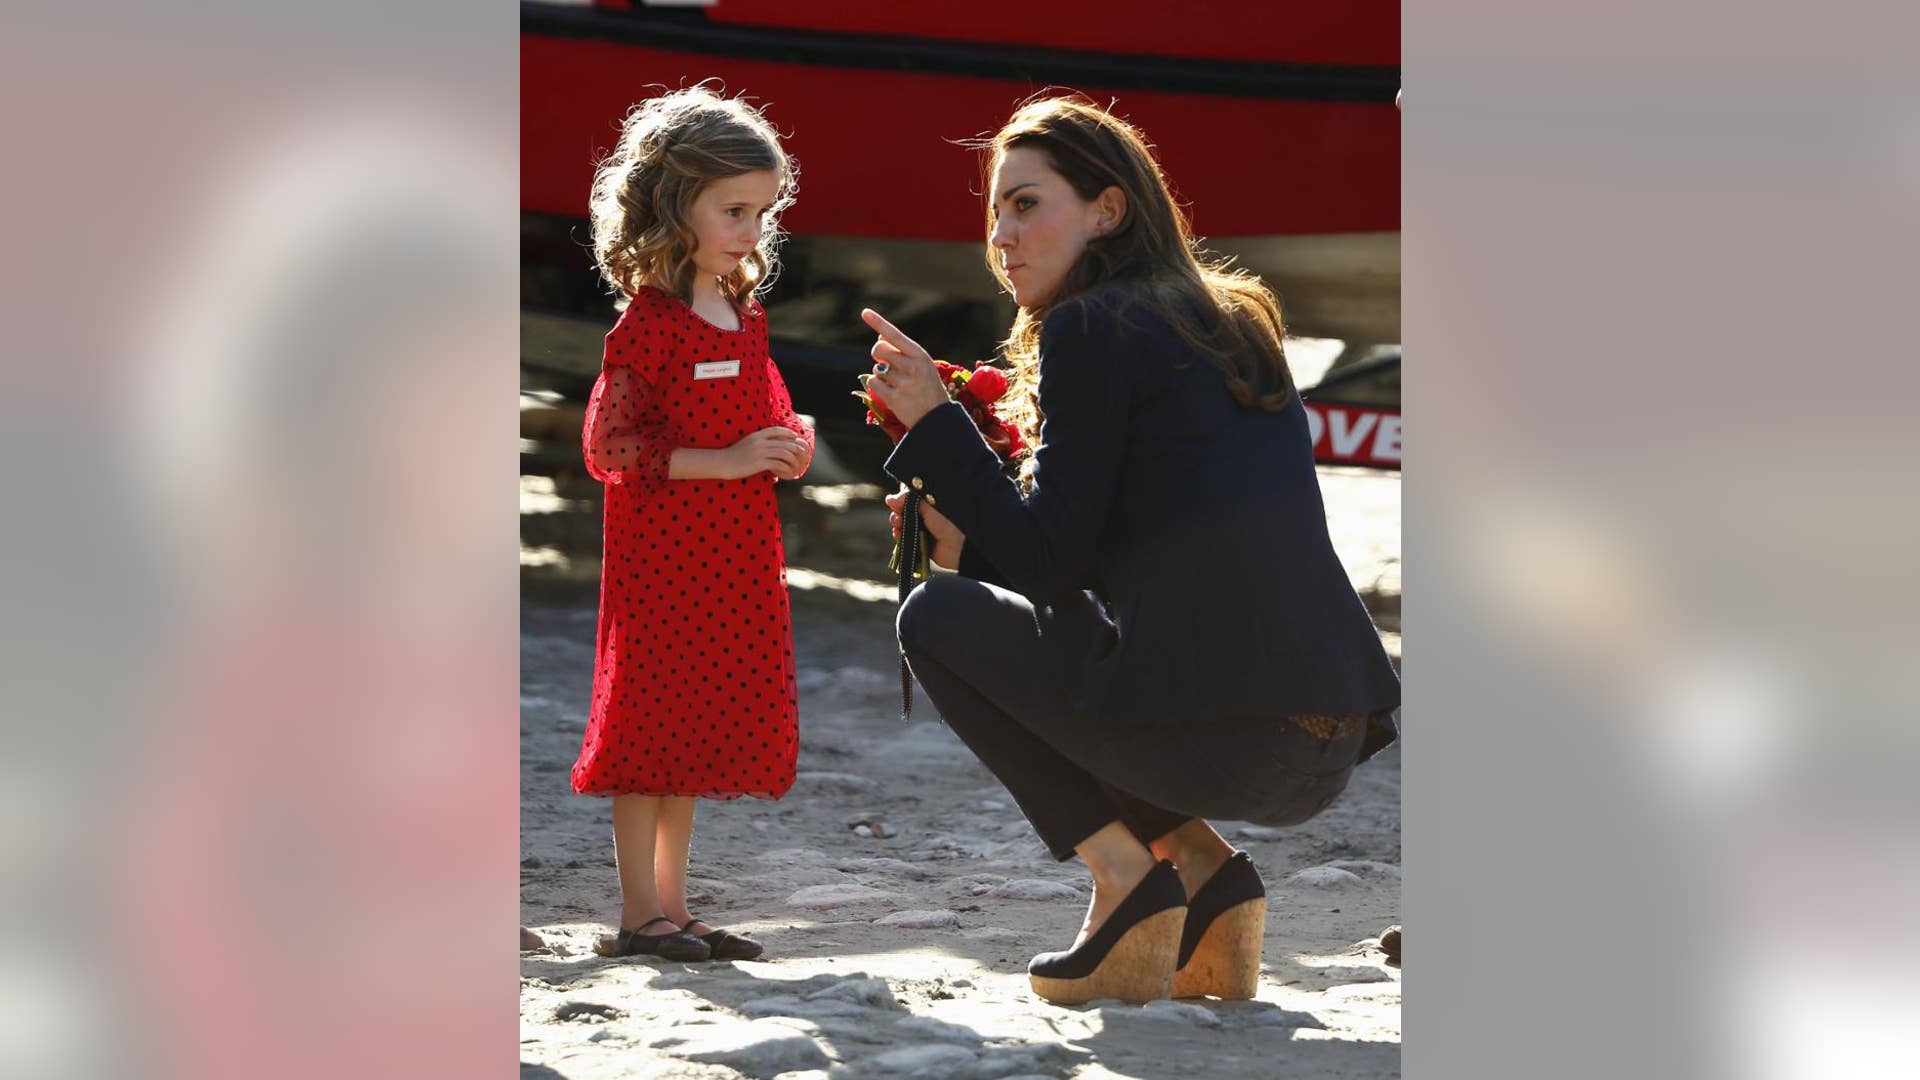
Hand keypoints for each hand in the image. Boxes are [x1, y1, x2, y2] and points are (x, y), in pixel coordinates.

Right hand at [726, 427, 809, 479]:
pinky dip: (786, 468)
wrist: (722, 462)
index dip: (787, 432)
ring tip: (796, 465)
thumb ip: (758, 444)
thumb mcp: (746, 444)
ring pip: (783, 453)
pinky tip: (788, 472)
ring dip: (793, 459)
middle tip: (802, 452)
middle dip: (795, 447)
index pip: (775, 430)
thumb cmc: (733, 456)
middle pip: (783, 442)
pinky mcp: (759, 463)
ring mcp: (760, 452)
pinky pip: (778, 464)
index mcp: (756, 435)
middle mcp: (760, 442)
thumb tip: (768, 450)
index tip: (794, 436)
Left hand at [861, 308, 949, 428]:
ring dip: (882, 374)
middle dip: (878, 354)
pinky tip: (891, 392)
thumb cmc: (928, 387)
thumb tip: (879, 337)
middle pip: (878, 349)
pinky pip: (874, 383)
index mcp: (920, 355)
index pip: (895, 335)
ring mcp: (903, 383)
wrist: (937, 417)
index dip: (878, 322)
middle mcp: (912, 367)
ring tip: (897, 383)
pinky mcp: (893, 398)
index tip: (864, 312)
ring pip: (876, 368)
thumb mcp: (922, 365)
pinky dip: (878, 386)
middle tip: (886, 363)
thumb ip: (902, 351)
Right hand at [886, 486, 963, 570]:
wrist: (960, 547)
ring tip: (897, 523)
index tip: (897, 500)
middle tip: (897, 513)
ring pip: (902, 524)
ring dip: (897, 523)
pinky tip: (898, 533)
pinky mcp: (920, 543)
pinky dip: (899, 536)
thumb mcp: (928, 506)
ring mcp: (923, 529)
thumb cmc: (949, 522)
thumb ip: (908, 500)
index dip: (901, 497)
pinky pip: (904, 539)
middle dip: (897, 511)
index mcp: (931, 502)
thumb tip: (889, 499)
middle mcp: (926, 514)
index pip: (910, 495)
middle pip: (903, 510)